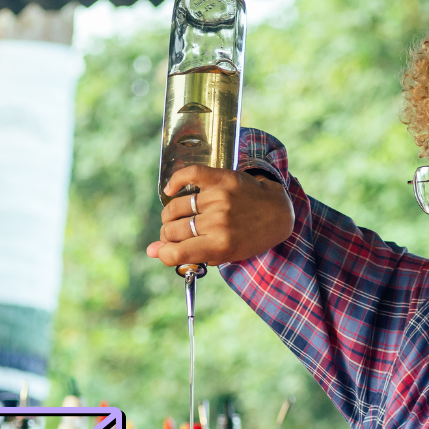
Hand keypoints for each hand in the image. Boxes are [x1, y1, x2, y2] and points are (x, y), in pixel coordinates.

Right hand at [146, 165, 293, 266]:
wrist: (277, 213)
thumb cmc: (248, 238)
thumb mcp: (223, 253)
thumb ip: (188, 254)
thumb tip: (151, 251)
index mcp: (220, 245)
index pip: (176, 252)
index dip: (164, 253)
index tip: (166, 250)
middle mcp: (218, 222)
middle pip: (172, 230)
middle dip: (167, 235)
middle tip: (175, 234)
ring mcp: (220, 198)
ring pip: (176, 207)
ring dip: (171, 215)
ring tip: (177, 218)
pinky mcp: (222, 178)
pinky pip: (189, 174)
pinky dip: (175, 182)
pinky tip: (171, 190)